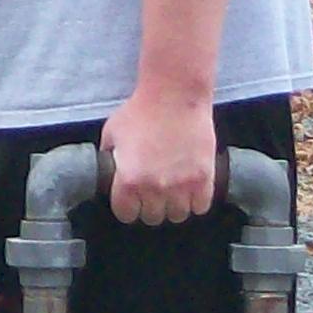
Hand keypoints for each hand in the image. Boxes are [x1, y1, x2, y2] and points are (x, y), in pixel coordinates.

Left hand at [101, 92, 217, 225]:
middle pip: (152, 217)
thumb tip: (108, 171)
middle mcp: (154, 188)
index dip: (128, 207)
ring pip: (178, 215)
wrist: (175, 94)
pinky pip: (200, 207)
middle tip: (154, 192)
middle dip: (151, 206)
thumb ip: (109, 157)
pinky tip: (191, 190)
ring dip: (174, 206)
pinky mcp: (204, 179)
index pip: (126, 214)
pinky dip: (196, 201)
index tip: (132, 200)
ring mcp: (181, 185)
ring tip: (174, 192)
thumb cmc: (142, 110)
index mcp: (128, 180)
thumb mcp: (112, 133)